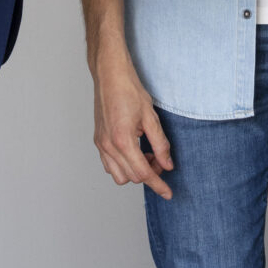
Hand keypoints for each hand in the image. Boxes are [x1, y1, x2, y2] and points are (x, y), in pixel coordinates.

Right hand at [90, 43, 173, 198]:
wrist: (110, 75)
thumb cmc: (129, 90)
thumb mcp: (151, 118)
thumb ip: (160, 145)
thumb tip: (167, 165)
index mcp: (122, 140)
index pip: (143, 173)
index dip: (158, 185)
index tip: (168, 193)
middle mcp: (108, 146)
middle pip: (132, 177)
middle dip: (149, 174)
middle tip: (160, 159)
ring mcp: (101, 144)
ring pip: (118, 175)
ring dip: (135, 171)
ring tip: (147, 154)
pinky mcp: (98, 140)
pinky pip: (109, 165)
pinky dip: (123, 165)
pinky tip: (134, 151)